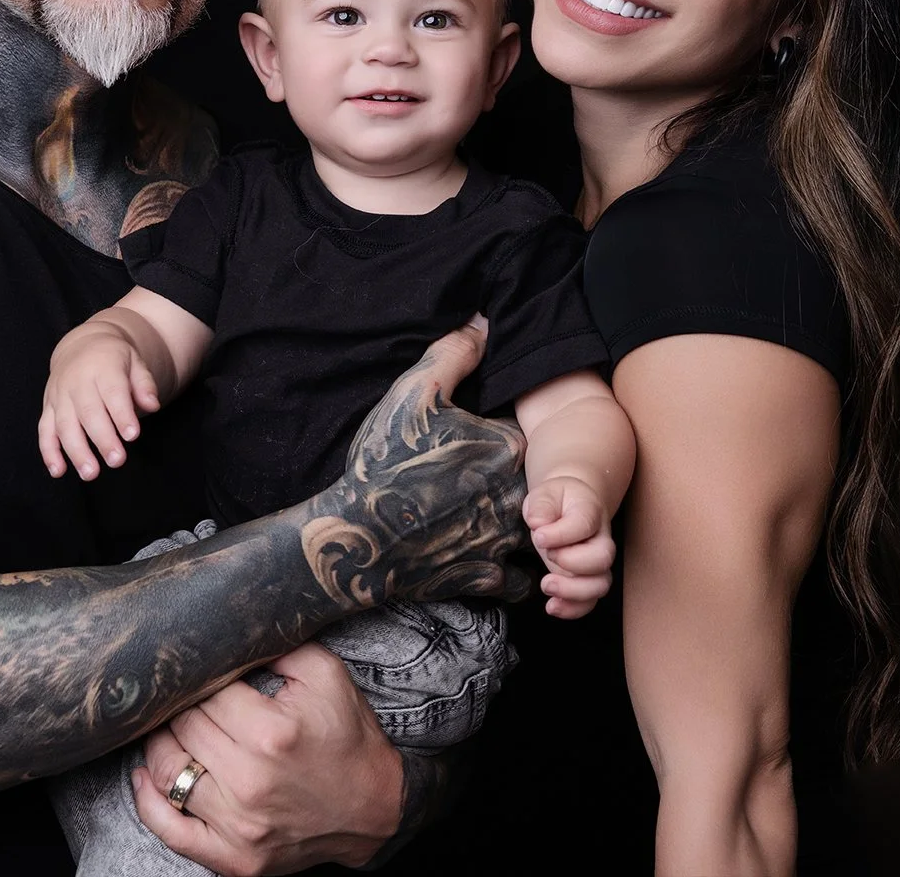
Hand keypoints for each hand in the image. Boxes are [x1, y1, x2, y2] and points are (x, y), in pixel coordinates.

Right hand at [37, 322, 159, 479]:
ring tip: (90, 473)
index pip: (113, 392)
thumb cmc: (114, 360)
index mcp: (102, 367)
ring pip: (65, 424)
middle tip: (117, 461)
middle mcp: (76, 381)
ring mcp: (59, 395)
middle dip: (102, 439)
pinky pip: (45, 430)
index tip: (132, 435)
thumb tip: (152, 405)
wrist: (82, 345)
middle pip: (88, 412)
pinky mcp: (47, 407)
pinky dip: (49, 452)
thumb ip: (145, 384)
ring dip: (76, 451)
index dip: (122, 414)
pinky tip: (59, 471)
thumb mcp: (135, 363)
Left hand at [130, 643, 401, 874]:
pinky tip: (145, 776)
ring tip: (167, 727)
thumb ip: (279, 645)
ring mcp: (239, 826)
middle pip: (183, 728)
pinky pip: (171, 831)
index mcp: (271, 733)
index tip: (203, 672)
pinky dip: (148, 802)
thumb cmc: (348, 737)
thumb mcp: (327, 675)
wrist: (375, 807)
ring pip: (167, 772)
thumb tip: (231, 633)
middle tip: (185, 695)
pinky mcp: (234, 858)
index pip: (205, 693)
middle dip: (181, 706)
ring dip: (160, 744)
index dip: (202, 678)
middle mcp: (251, 782)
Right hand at [303, 316, 532, 609]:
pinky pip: (519, 578)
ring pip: (540, 534)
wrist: (356, 539)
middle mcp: (518, 495)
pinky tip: (489, 554)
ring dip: (527, 528)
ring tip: (494, 518)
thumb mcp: (413, 393)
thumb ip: (455, 352)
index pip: (536, 434)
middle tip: (485, 478)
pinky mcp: (486, 577)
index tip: (486, 438)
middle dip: (522, 481)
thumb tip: (484, 322)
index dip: (511, 433)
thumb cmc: (384, 460)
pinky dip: (510, 569)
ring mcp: (505, 540)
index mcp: (509, 447)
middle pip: (543, 484)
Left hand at [522, 474, 614, 618]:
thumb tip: (537, 523)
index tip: (538, 535)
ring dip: (573, 592)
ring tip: (546, 585)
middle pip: (603, 558)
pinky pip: (589, 602)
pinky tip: (552, 606)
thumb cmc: (557, 501)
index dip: (561, 534)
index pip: (584, 524)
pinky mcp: (586, 581)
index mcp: (590, 511)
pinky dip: (572, 610)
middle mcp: (600, 540)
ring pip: (600, 585)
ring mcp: (595, 564)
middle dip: (573, 563)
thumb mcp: (545, 493)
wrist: (571, 506)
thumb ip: (541, 505)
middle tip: (548, 555)